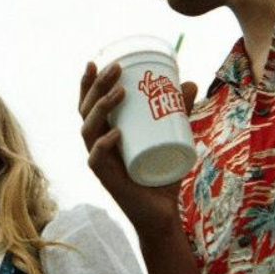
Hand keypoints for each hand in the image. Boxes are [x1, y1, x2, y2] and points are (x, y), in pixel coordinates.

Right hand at [79, 61, 197, 235]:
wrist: (162, 213)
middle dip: (97, 86)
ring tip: (120, 92)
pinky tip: (116, 133)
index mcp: (104, 134)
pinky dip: (105, 145)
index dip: (87, 83)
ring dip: (101, 108)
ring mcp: (100, 163)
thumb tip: (188, 82)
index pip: (87, 105)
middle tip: (116, 69)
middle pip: (85, 111)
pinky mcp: (107, 180)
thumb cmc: (161, 174)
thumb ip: (178, 112)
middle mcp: (97, 146)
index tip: (97, 60)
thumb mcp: (171, 137)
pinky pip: (98, 160)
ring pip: (88, 131)